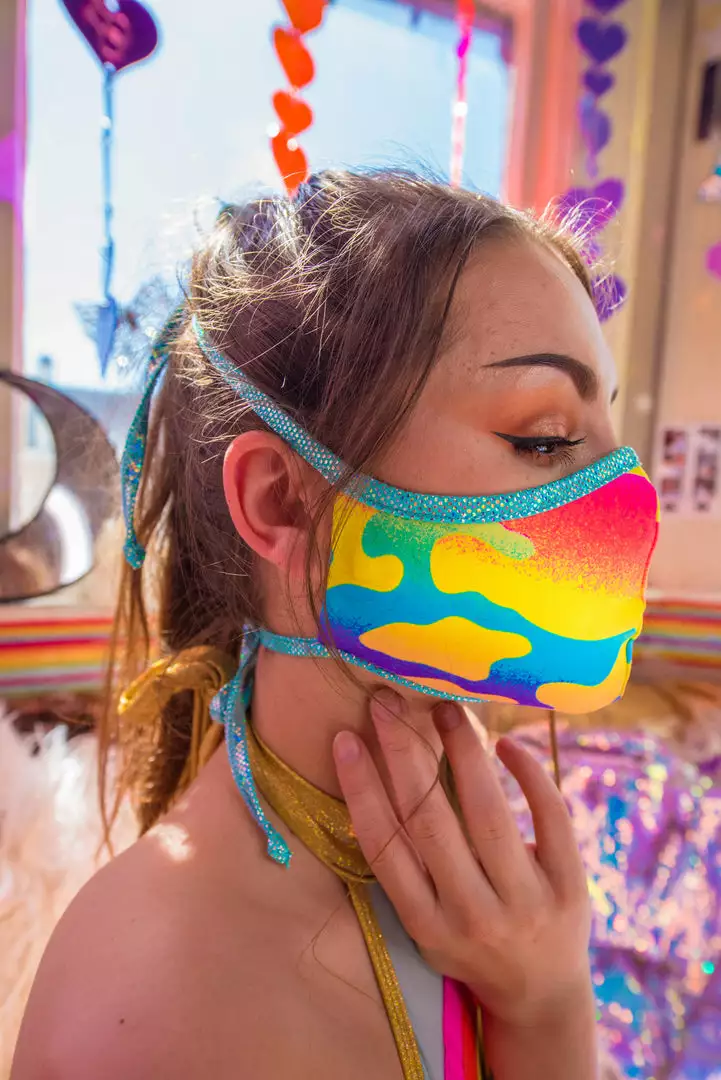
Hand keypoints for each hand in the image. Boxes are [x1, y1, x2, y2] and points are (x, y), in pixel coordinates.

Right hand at [332, 689, 592, 1029]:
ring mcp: (525, 903)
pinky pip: (551, 818)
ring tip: (446, 708)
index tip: (346, 738)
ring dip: (463, 753)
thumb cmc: (469, 946)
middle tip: (388, 702)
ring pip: (489, 814)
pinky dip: (529, 775)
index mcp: (427, 925)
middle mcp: (473, 916)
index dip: (362, 790)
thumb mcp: (426, 924)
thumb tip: (379, 774)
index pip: (385, 848)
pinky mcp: (571, 887)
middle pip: (431, 822)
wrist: (541, 996)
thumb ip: (408, 865)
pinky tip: (506, 743)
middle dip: (404, 754)